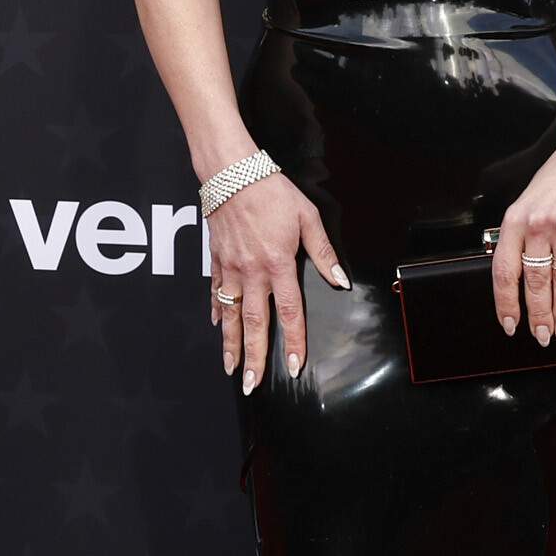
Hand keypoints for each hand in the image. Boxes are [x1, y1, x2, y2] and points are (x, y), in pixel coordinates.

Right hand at [204, 171, 346, 393]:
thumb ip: (323, 252)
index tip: (292, 366)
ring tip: (231, 368)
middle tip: (252, 384)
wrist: (232, 172)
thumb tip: (340, 279)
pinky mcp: (217, 260)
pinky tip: (216, 326)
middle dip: (254, 357)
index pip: (288, 312)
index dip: (292, 341)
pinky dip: (216, 311)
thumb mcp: (307, 217)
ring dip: (230, 344)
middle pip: (254, 323)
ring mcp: (231, 268)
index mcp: (278, 264)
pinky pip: (216, 292)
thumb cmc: (271, 190)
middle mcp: (252, 271)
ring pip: (230, 315)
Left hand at [491, 144, 555, 343]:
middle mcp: (538, 226)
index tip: (510, 324)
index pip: (505, 272)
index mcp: (515, 221)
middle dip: (538, 316)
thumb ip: (519, 237)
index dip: (506, 304)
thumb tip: (516, 276)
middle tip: (541, 336)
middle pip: (536, 283)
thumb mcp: (526, 203)